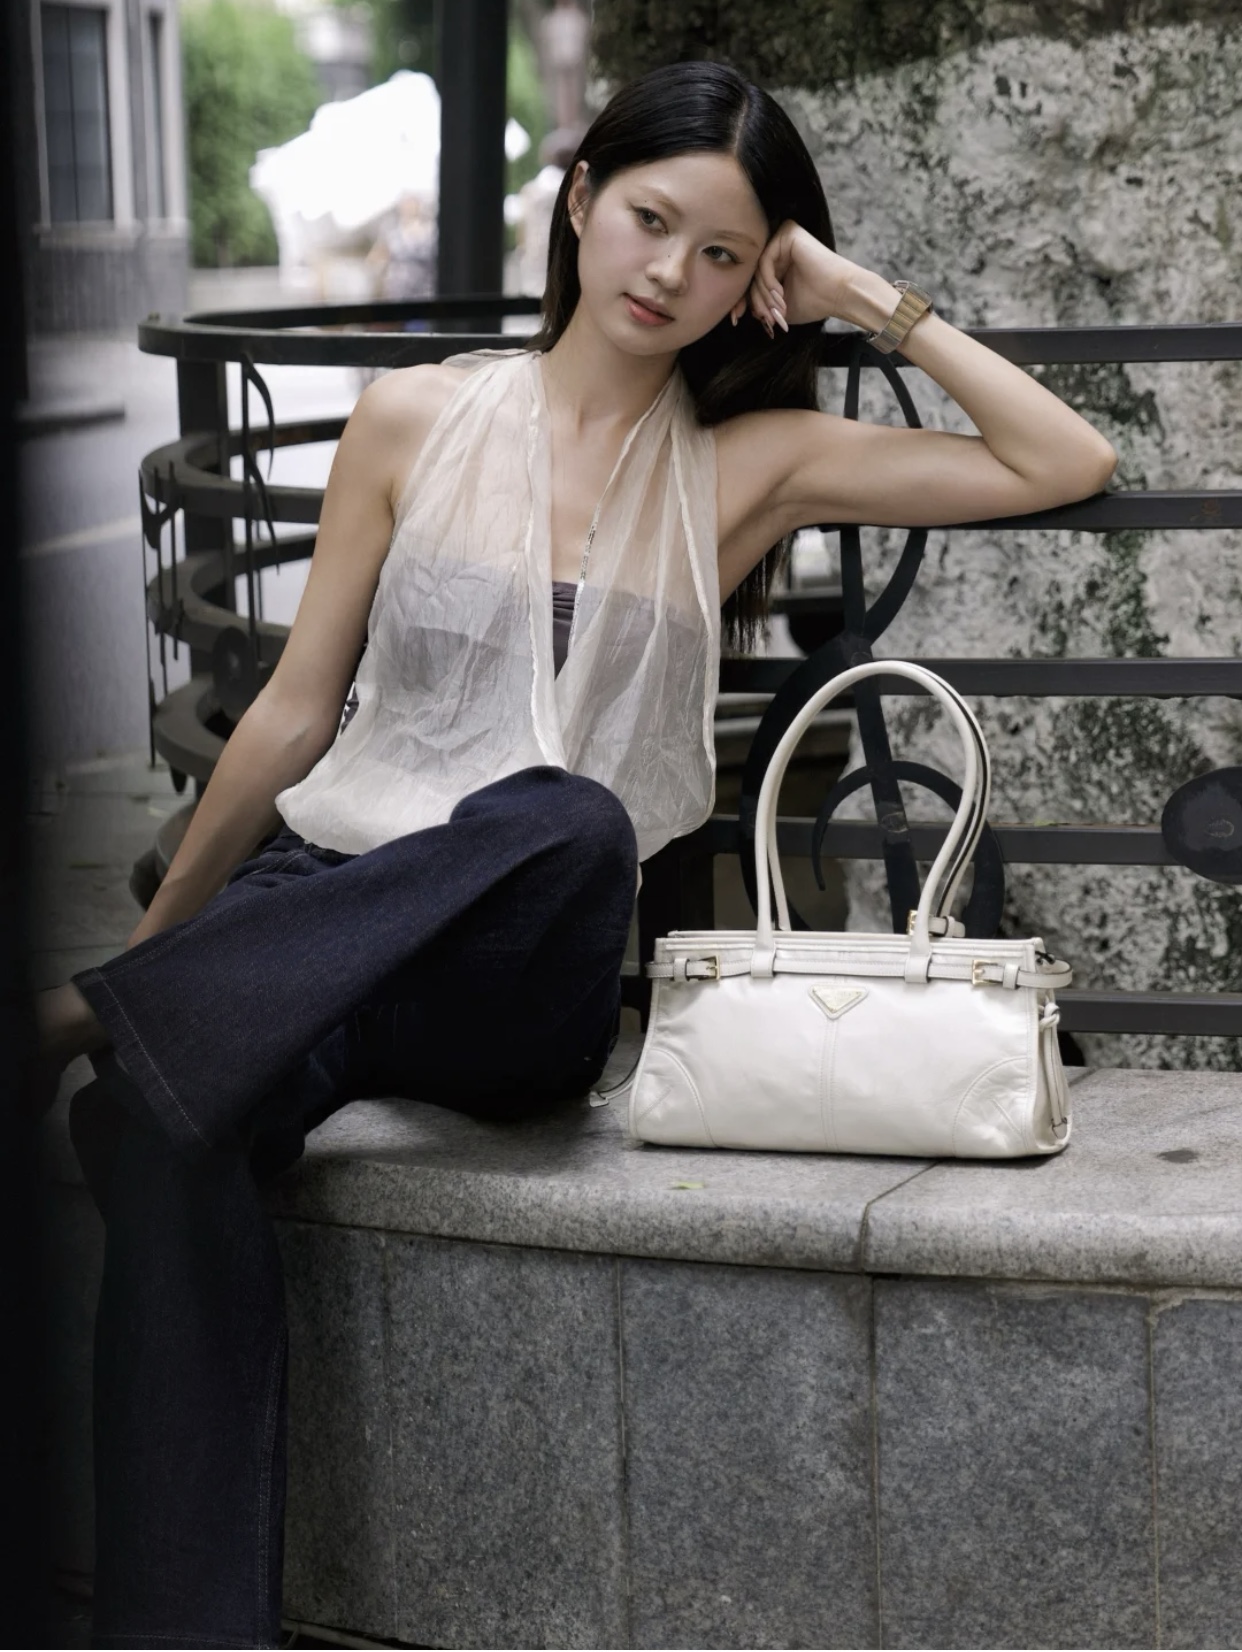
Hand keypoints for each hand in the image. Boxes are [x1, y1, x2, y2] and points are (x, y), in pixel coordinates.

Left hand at [729, 221, 888, 338]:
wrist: (840, 294)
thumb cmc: (814, 301)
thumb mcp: (778, 307)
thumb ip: (758, 303)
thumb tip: (735, 310)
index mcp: (776, 261)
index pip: (750, 279)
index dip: (741, 300)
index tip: (735, 319)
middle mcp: (778, 246)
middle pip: (751, 274)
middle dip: (754, 301)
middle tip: (765, 318)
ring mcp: (783, 237)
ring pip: (756, 269)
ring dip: (764, 295)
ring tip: (778, 310)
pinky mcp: (788, 234)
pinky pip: (765, 260)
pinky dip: (769, 282)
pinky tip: (780, 296)